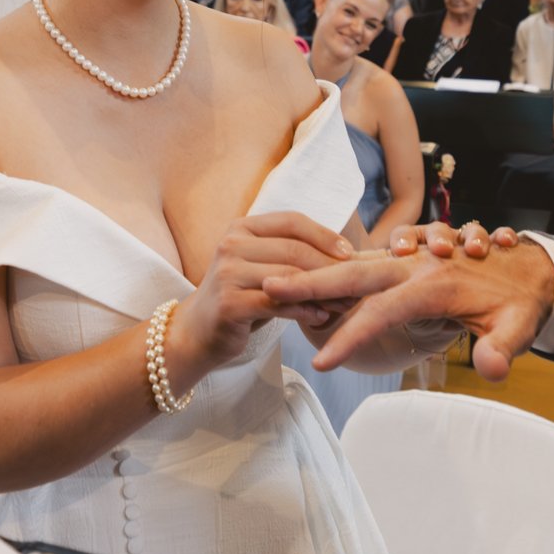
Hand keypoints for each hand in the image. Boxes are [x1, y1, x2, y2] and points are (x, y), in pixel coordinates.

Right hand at [166, 213, 356, 384]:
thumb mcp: (262, 268)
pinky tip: (320, 317)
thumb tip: (347, 255)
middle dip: (330, 268)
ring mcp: (227, 273)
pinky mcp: (229, 303)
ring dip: (323, 292)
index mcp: (242, 228)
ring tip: (345, 304)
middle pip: (294, 250)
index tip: (350, 252)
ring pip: (289, 278)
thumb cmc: (240, 298)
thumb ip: (292, 257)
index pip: (292, 221)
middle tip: (356, 285)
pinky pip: (278, 304)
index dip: (324, 235)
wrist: (196, 332)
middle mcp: (231, 244)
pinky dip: (304, 311)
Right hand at [265, 222, 553, 380]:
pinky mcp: (408, 263)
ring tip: (274, 285)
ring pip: (354, 266)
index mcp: (435, 284)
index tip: (321, 361)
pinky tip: (307, 284)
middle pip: (354, 274)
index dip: (350, 336)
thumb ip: (502, 347)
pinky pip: (365, 266)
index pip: (382, 312)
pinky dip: (335, 271)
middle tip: (270, 290)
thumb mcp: (520, 325)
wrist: (532, 266)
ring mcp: (410, 262)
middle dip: (310, 282)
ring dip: (315, 273)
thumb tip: (490, 369)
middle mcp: (416, 267)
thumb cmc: (523, 298)